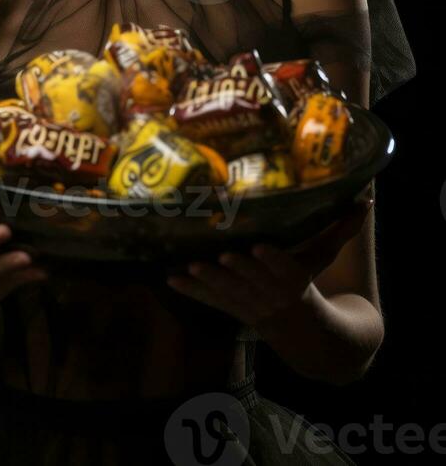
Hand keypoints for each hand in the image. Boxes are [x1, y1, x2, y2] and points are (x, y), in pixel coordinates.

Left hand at [166, 196, 372, 329]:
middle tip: (221, 255)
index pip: (286, 271)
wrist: (304, 336)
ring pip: (228, 294)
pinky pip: (209, 301)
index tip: (259, 247)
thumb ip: (341, 229)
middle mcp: (272, 296)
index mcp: (296, 280)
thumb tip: (366, 200)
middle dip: (237, 270)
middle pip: (253, 283)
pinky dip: (190, 291)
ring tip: (189, 266)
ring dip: (209, 281)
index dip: (273, 261)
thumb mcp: (324, 258)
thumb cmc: (310, 282)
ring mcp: (249, 305)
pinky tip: (169, 279)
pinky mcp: (231, 309)